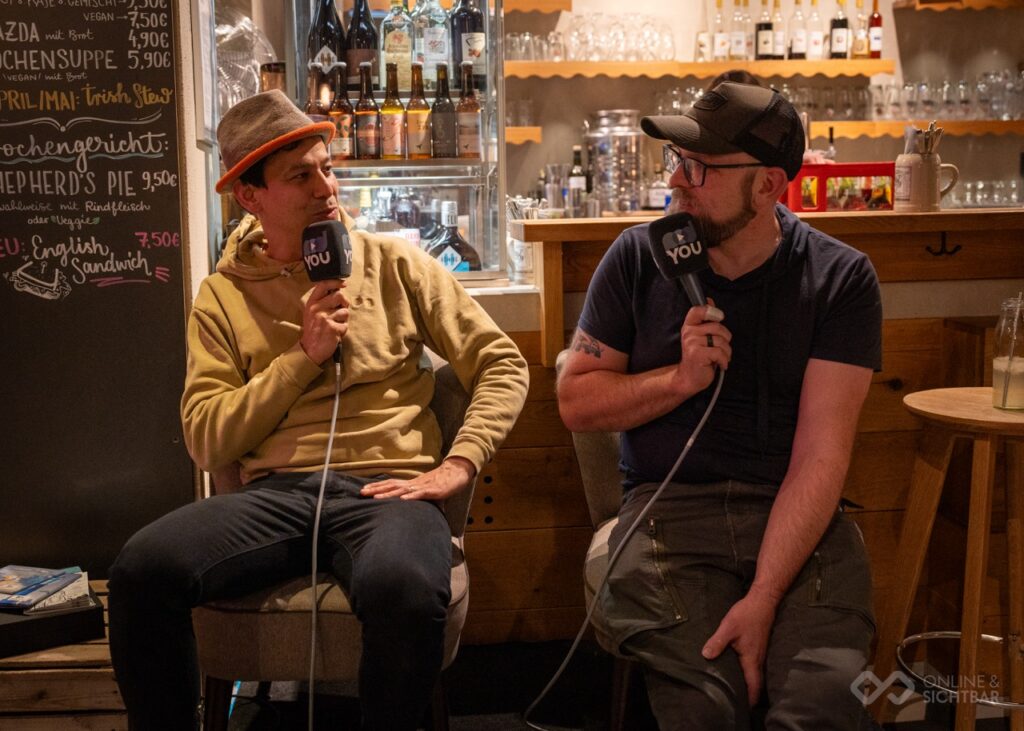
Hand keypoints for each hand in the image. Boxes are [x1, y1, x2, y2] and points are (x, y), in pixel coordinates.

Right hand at [300, 279, 348, 363]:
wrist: (309, 350)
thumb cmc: (313, 330)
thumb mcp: (311, 313)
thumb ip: (322, 302)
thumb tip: (338, 290)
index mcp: (312, 303)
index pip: (323, 285)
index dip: (336, 282)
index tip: (344, 284)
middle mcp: (317, 309)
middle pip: (339, 296)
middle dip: (344, 303)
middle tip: (341, 311)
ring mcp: (324, 318)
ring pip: (345, 312)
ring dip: (343, 320)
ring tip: (334, 325)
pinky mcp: (332, 328)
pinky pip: (345, 325)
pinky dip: (343, 330)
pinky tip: (335, 334)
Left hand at [360, 457, 476, 501]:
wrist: (457, 473)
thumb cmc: (443, 484)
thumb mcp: (428, 493)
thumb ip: (420, 501)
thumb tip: (414, 513)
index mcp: (411, 484)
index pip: (391, 484)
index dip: (377, 487)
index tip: (364, 490)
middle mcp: (414, 484)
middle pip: (392, 486)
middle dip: (376, 489)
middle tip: (362, 492)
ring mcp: (423, 487)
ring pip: (402, 490)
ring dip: (389, 494)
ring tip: (376, 498)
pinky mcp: (433, 490)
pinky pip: (420, 494)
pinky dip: (411, 497)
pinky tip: (402, 500)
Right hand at [675, 300, 731, 394]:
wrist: (689, 378)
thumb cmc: (699, 356)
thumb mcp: (701, 336)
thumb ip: (705, 319)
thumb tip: (709, 300)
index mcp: (689, 326)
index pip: (698, 310)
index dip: (711, 311)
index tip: (719, 317)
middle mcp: (689, 333)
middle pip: (717, 327)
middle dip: (725, 339)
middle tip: (720, 348)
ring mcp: (692, 343)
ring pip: (721, 341)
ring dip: (726, 352)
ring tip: (719, 358)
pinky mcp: (698, 354)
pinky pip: (720, 353)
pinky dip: (724, 361)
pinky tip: (719, 365)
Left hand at [701, 587, 777, 706]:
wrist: (762, 601)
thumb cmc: (746, 614)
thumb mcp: (728, 627)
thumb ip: (717, 642)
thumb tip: (706, 656)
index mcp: (752, 659)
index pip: (754, 686)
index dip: (749, 699)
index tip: (741, 707)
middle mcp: (758, 659)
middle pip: (755, 683)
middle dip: (747, 694)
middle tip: (735, 701)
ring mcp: (760, 654)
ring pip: (755, 675)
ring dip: (747, 684)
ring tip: (734, 690)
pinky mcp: (758, 648)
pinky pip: (754, 666)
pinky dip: (747, 673)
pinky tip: (736, 671)